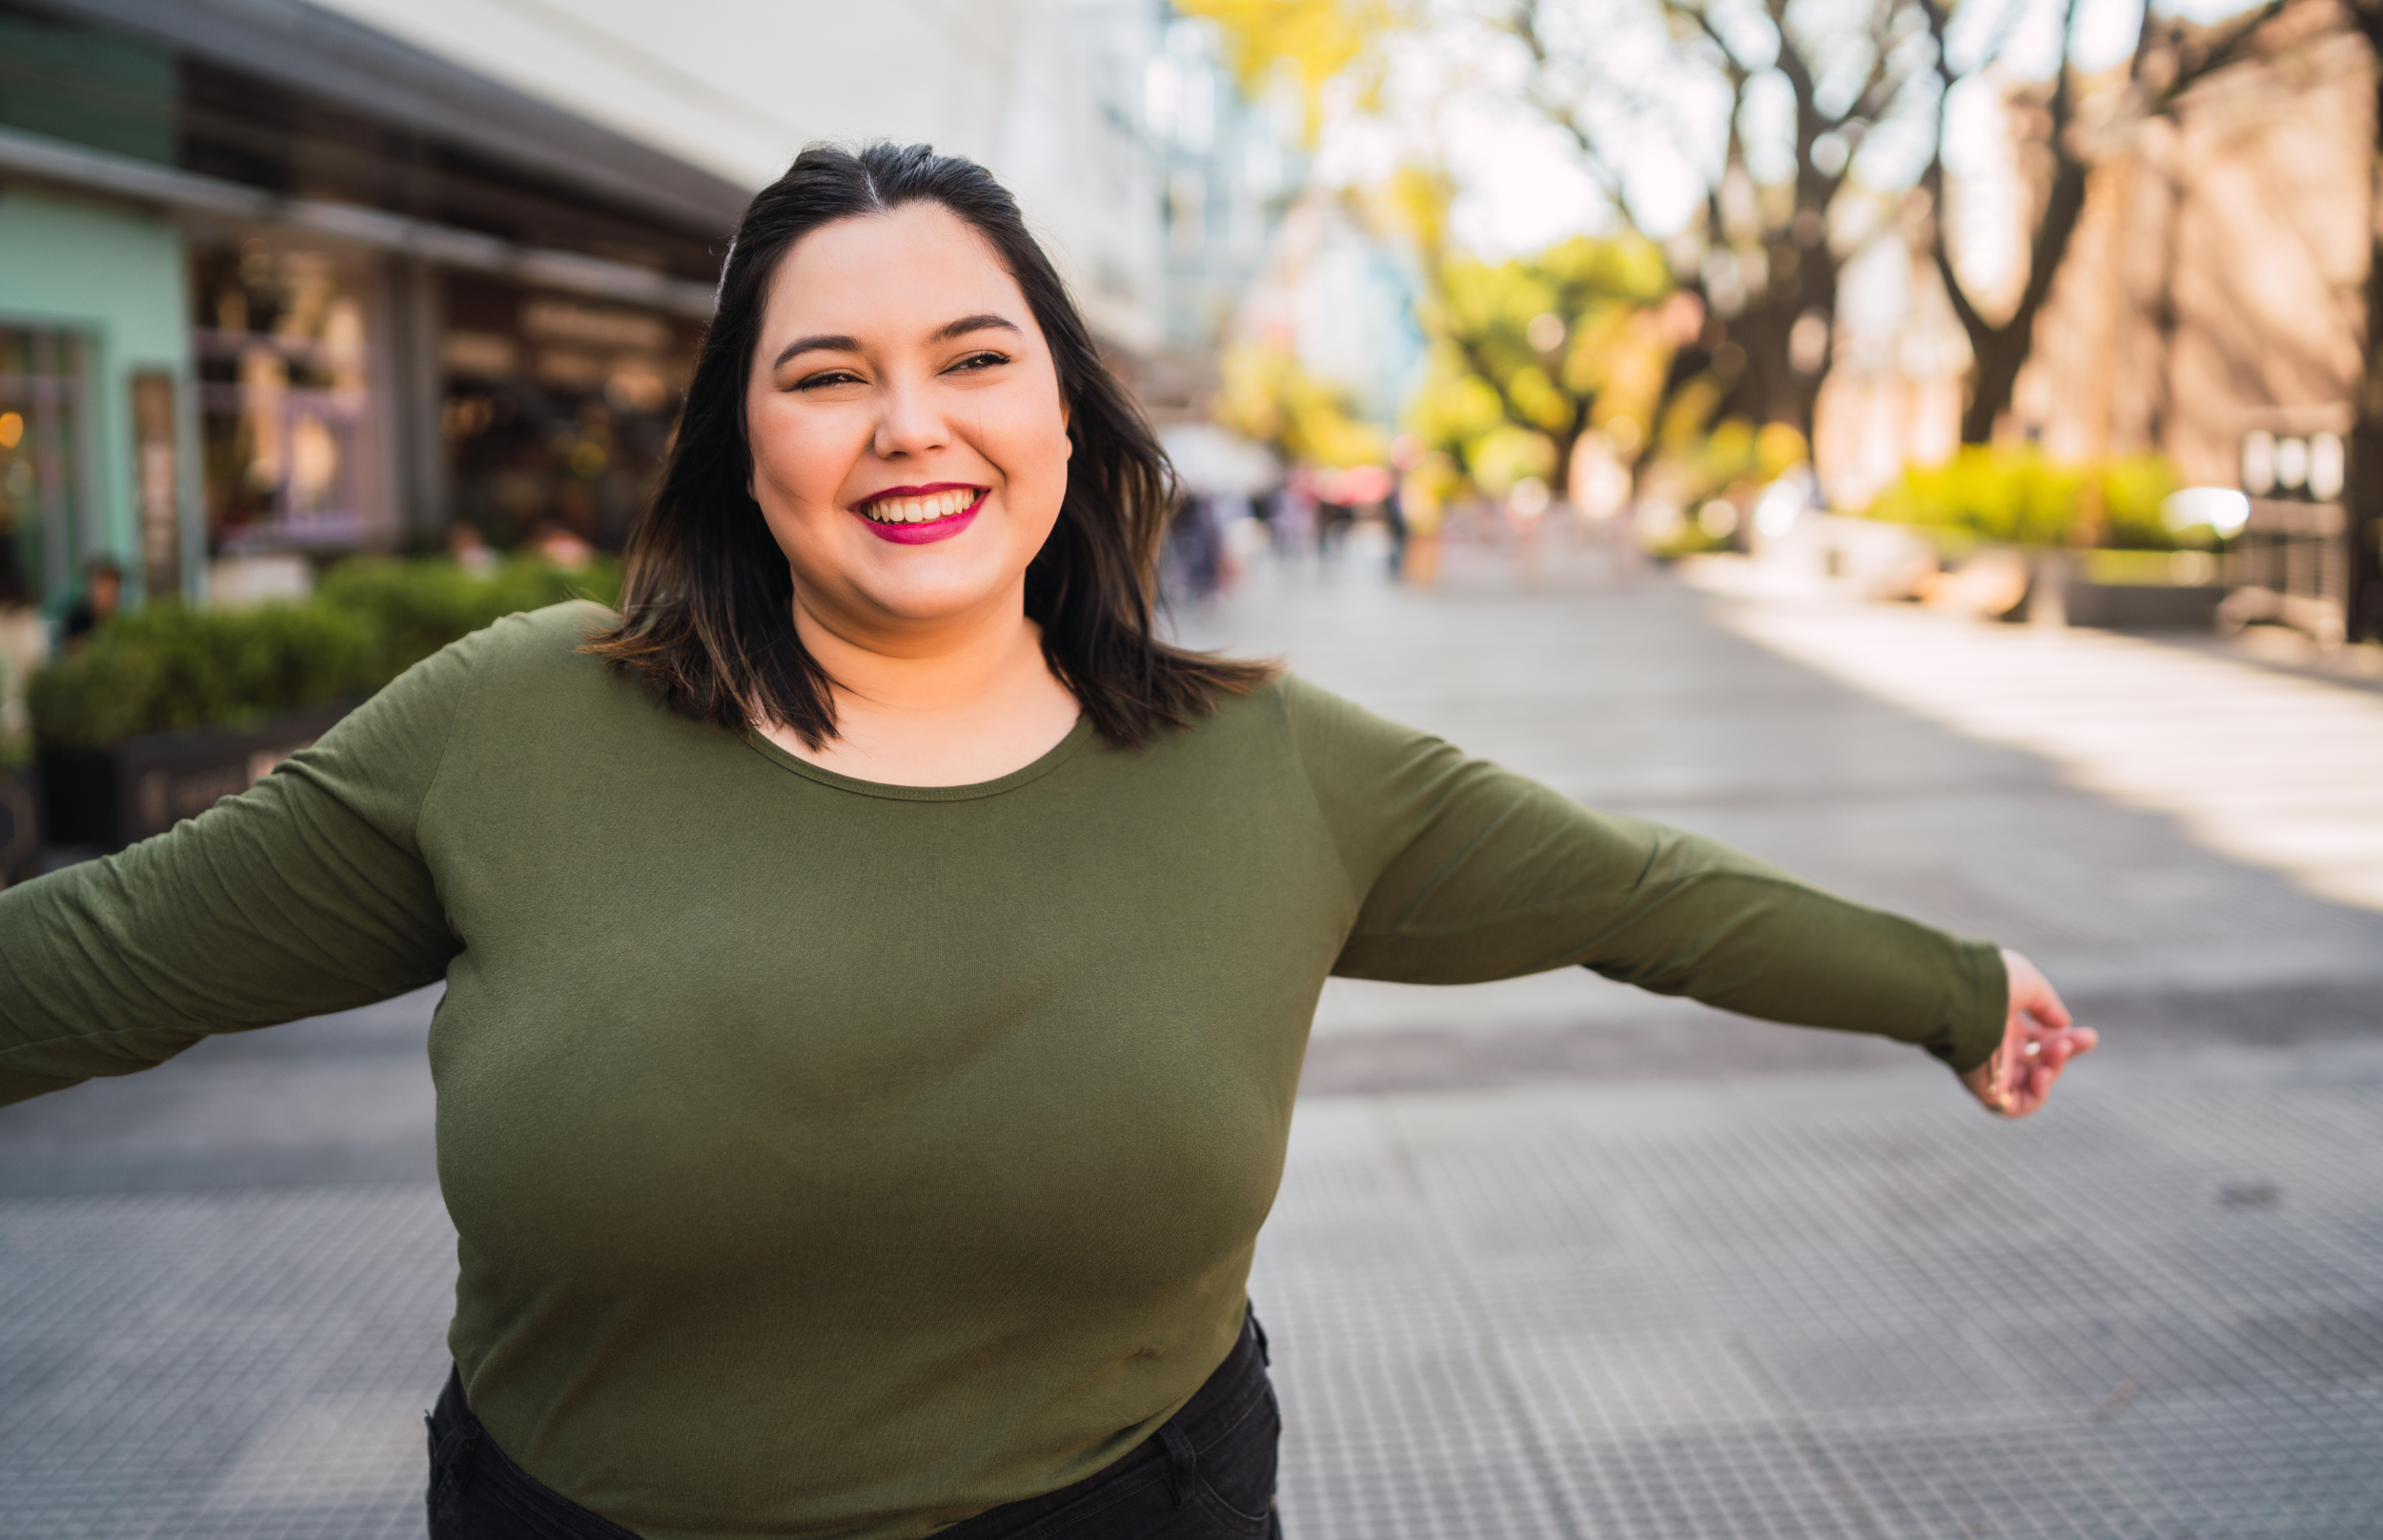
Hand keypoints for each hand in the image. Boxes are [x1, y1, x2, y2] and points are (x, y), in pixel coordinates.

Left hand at [1959, 948, 2096, 1117]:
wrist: (1963, 994)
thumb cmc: (1993, 984)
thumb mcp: (2028, 985)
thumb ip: (2047, 1005)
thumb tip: (2062, 1025)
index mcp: (2001, 1021)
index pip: (2038, 1039)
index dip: (2067, 1041)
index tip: (2089, 1037)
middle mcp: (1994, 1045)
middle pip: (2037, 1061)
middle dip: (2066, 1052)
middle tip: (2083, 1040)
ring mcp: (1988, 1067)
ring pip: (2031, 1082)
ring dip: (2054, 1068)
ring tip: (2056, 1050)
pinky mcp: (1982, 1088)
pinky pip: (2012, 1107)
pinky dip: (2037, 1095)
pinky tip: (2042, 1074)